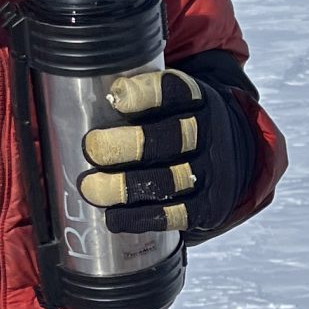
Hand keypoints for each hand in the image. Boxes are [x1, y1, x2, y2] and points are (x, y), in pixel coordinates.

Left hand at [79, 63, 248, 236]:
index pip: (175, 91)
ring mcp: (209, 173)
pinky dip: (139, 217)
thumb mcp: (172, 101)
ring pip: (167, 181)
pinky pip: (174, 215)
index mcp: (196, 100)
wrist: (232, 159)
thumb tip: (75, 106)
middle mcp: (207, 135)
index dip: (145, 94)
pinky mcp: (207, 208)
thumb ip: (136, 100)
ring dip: (124, 187)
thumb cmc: (179, 126)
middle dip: (124, 145)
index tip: (116, 97)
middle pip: (169, 139)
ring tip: (91, 188)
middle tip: (92, 148)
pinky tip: (113, 217)